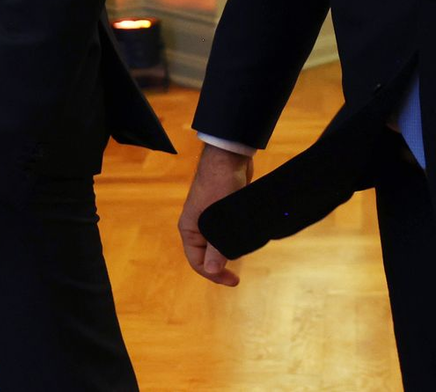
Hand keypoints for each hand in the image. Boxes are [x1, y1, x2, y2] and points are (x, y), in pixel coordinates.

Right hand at [178, 144, 252, 286]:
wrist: (230, 155)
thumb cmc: (220, 183)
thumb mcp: (219, 217)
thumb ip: (215, 244)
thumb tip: (210, 270)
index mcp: (189, 228)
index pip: (197, 262)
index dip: (214, 274)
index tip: (234, 280)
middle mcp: (197, 225)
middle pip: (207, 254)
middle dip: (221, 263)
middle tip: (239, 271)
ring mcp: (210, 217)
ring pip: (218, 243)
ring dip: (229, 250)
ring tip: (244, 254)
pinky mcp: (223, 209)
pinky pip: (226, 231)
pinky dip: (234, 237)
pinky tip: (246, 239)